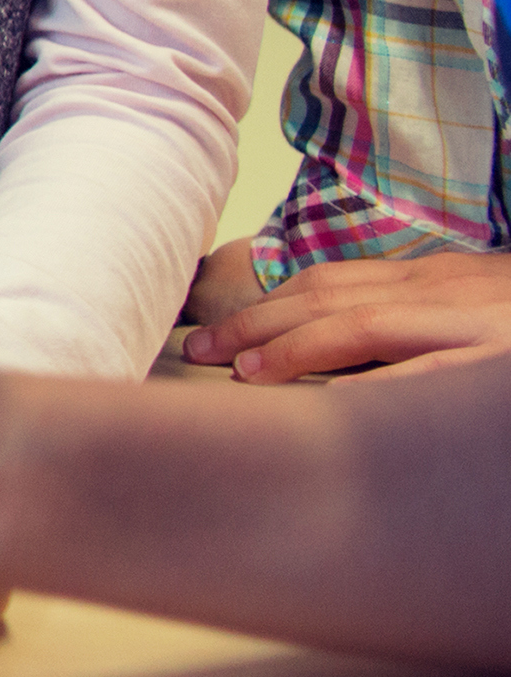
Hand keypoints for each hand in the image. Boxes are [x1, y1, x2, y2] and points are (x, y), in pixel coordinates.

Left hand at [178, 247, 510, 382]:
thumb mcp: (468, 312)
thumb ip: (409, 325)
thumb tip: (336, 359)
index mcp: (431, 281)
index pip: (330, 283)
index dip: (266, 306)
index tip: (212, 333)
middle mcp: (442, 291)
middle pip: (329, 297)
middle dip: (257, 323)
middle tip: (195, 349)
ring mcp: (472, 323)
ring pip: (364, 322)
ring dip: (294, 345)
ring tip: (240, 370)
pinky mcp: (496, 357)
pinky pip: (424, 366)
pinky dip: (368, 377)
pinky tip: (323, 395)